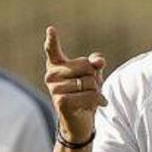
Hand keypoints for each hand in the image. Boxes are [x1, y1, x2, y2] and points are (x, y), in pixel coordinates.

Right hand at [44, 26, 106, 142]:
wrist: (80, 121)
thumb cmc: (85, 93)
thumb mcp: (92, 75)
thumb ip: (95, 63)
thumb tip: (98, 61)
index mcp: (56, 65)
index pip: (52, 50)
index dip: (52, 40)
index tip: (51, 30)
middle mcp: (51, 76)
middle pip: (85, 66)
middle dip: (95, 77)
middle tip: (91, 88)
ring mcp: (54, 89)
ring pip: (89, 82)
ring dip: (97, 91)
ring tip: (90, 98)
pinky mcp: (61, 102)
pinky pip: (89, 95)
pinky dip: (98, 100)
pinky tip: (100, 104)